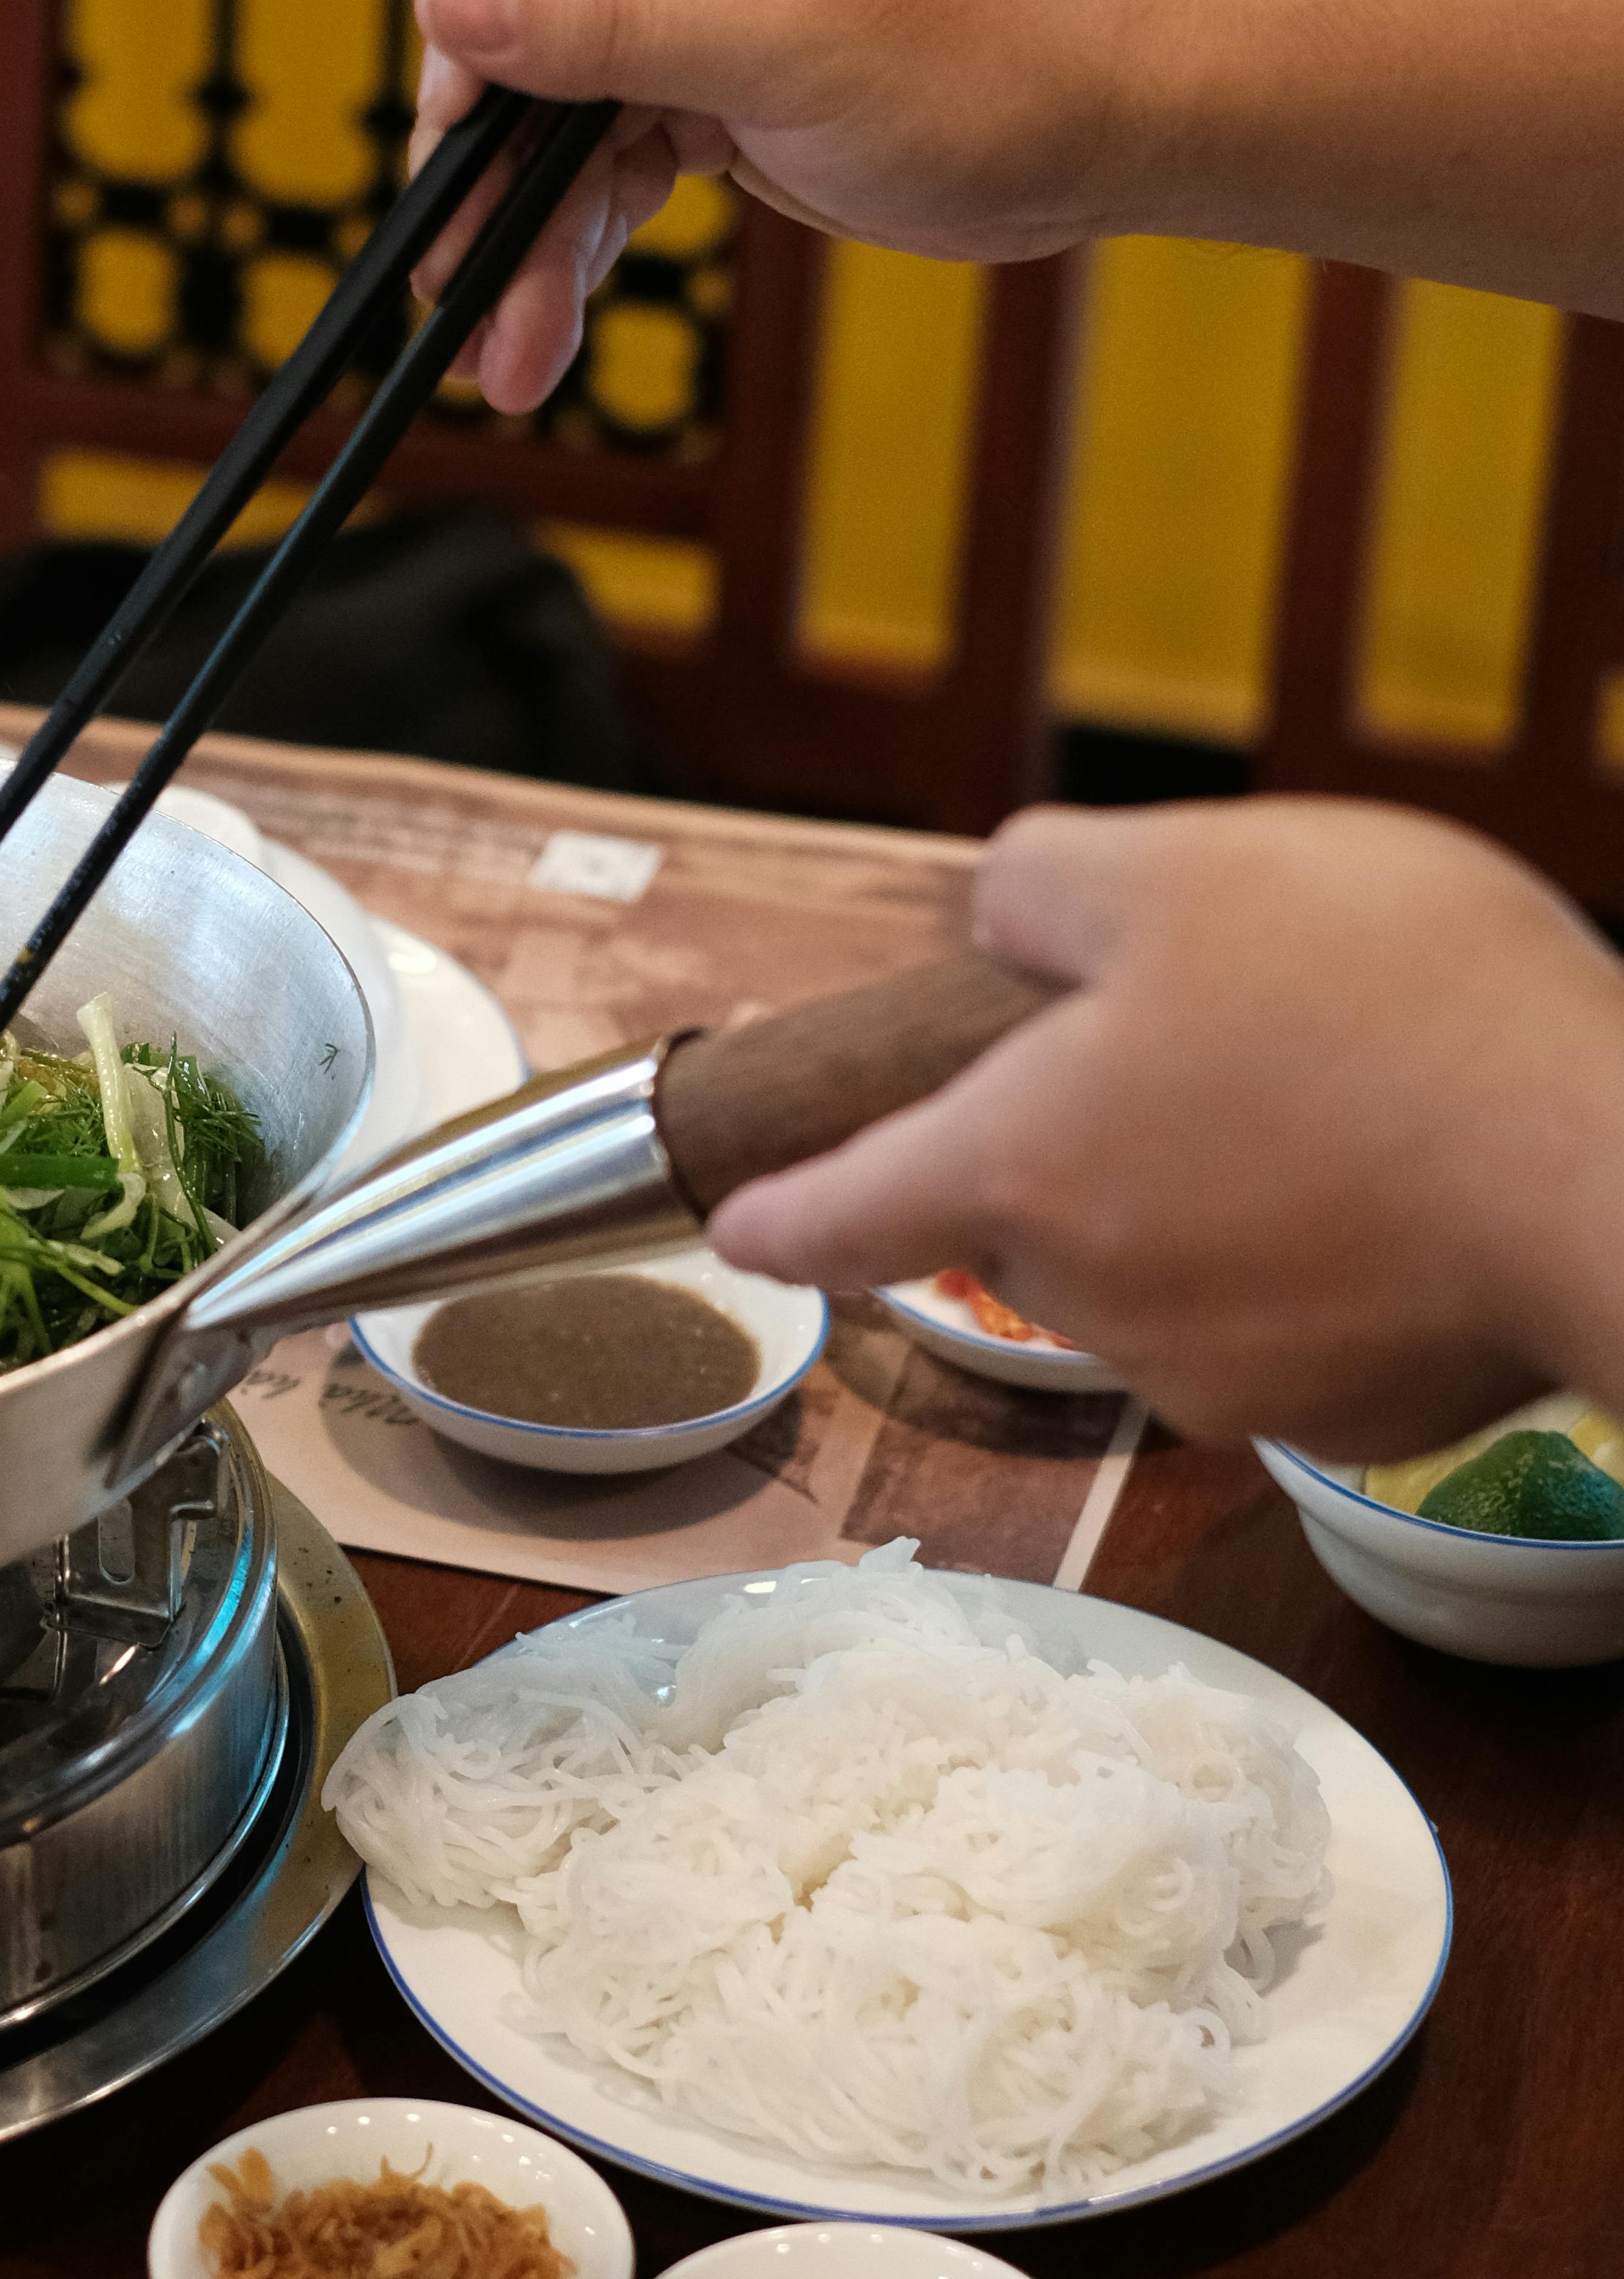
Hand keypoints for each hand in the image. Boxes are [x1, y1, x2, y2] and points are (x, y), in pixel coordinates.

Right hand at [407, 0, 1149, 412]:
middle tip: (452, 266)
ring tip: (500, 348)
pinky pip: (597, 161)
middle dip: (487, 151)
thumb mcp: (783, 32)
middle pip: (516, 4)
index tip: (467, 110)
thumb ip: (610, 16)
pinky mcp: (703, 85)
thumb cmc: (987, 48)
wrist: (1103, 129)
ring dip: (520, 229)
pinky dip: (570, 244)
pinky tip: (540, 329)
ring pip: (548, 106)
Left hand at [702, 798, 1623, 1453]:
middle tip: (1217, 1034)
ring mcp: (1219, 1373)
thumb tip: (1000, 921)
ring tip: (1346, 1094)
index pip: (838, 1213)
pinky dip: (1326, 1258)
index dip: (780, 1207)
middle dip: (1089, 1136)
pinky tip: (1413, 1181)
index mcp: (1015, 1167)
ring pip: (1169, 1266)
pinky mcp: (1341, 1412)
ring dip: (1214, 1193)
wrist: (1612, 1171)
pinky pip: (1294, 1320)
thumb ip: (1044, 887)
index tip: (742, 1221)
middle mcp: (1091, 1296)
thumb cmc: (1389, 1002)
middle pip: (1032, 1216)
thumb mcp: (1183, 866)